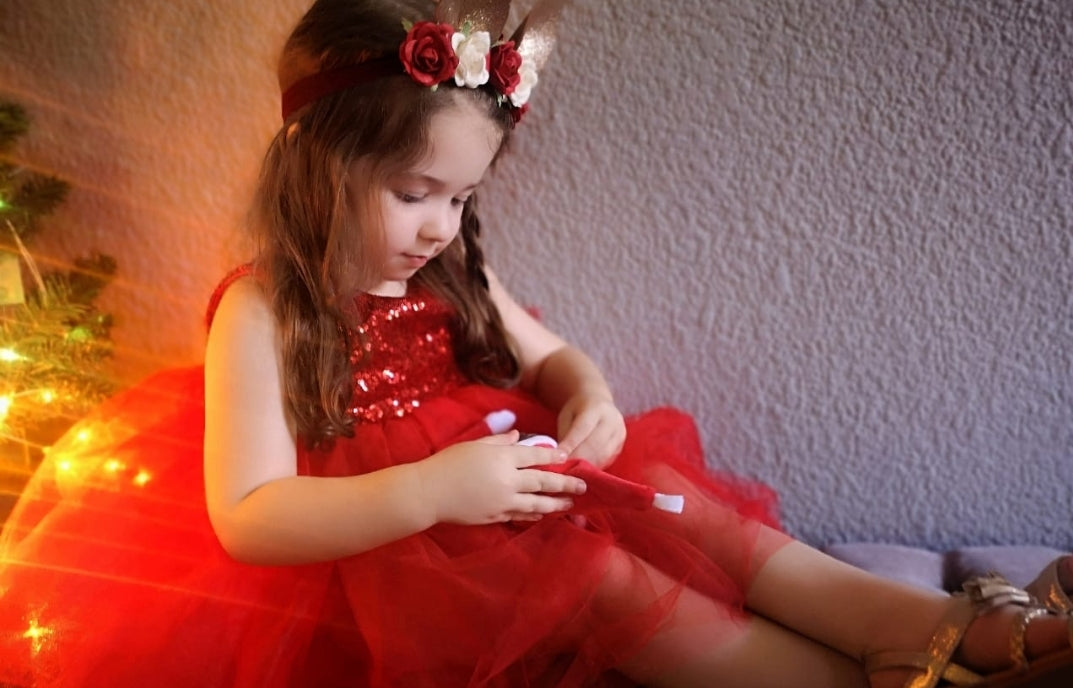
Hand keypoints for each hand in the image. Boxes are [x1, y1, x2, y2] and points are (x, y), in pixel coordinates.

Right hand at [417, 432, 587, 524]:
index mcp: (502, 457)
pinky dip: (534, 514)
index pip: (535, 456)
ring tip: (569, 504)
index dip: (553, 456)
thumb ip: (499, 440)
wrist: (428, 492)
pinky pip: (520, 515)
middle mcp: (507, 479)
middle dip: (565, 484)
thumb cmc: (448, 463)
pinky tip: (543, 513)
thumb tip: (518, 436)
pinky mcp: (494, 516)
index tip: (567, 457)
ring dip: (555, 504)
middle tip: (582, 486)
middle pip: (542, 481)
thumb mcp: (474, 445)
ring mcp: (502, 501)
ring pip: (536, 503)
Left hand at [555, 393, 625, 468]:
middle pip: (595, 444)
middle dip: (578, 458)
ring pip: (602, 455)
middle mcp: (612, 420)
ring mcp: (619, 433)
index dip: (570, 444)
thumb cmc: (577, 410)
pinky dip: (594, 466)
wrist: (598, 403)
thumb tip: (561, 456)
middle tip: (564, 467)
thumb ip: (565, 434)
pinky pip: (607, 460)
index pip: (583, 428)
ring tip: (572, 469)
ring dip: (586, 465)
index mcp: (596, 408)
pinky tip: (583, 468)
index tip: (558, 457)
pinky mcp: (621, 445)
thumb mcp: (567, 415)